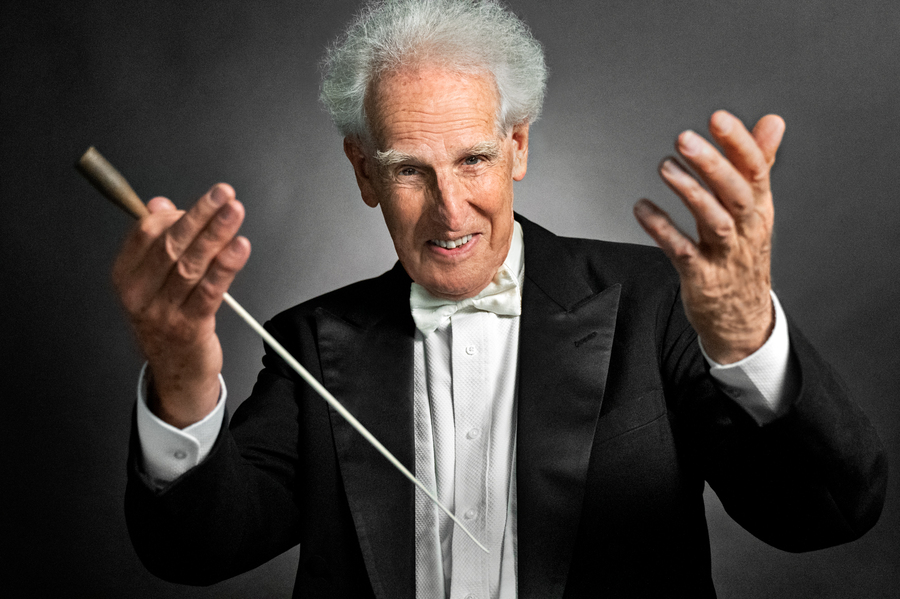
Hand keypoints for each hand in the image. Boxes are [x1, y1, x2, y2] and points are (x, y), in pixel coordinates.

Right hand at [112, 183, 250, 426]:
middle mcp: (140, 294)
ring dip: (217, 234)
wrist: (176, 374)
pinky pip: (210, 290)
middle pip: (171, 245)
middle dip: (201, 215)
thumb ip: (156, 242)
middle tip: (223, 195)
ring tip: (234, 213)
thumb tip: (161, 205)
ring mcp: (163, 313)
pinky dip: (226, 266)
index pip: (145, 233)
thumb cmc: (168, 321)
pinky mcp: (190, 328)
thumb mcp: (153, 282)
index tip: (204, 201)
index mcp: (126, 277)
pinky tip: (239, 248)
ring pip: (192, 265)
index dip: (175, 214)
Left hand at [634, 110, 785, 363]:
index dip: (739, 143)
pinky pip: (681, 251)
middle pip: (736, 194)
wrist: (742, 318)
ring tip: (665, 166)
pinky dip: (662, 229)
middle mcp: (746, 230)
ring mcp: (724, 255)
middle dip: (714, 165)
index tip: (718, 118)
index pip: (755, 171)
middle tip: (686, 138)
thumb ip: (758, 163)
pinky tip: (643, 208)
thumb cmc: (744, 255)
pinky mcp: (701, 277)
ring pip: (714, 221)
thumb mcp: (755, 209)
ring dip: (690, 193)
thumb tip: (772, 121)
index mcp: (759, 210)